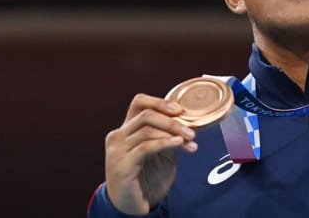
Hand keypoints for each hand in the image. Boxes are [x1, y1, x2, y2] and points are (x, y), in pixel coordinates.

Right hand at [104, 93, 197, 214]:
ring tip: (191, 141)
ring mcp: (116, 150)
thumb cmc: (147, 179)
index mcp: (126, 130)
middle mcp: (117, 137)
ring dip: (174, 133)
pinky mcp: (120, 165)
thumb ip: (169, 136)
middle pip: (146, 115)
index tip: (180, 110)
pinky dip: (165, 143)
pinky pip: (145, 147)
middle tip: (192, 131)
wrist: (133, 207)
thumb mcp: (162, 153)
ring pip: (147, 130)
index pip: (139, 103)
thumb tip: (189, 122)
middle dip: (172, 121)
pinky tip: (179, 144)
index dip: (160, 102)